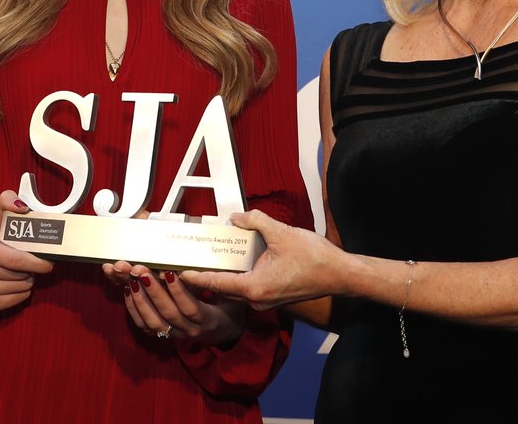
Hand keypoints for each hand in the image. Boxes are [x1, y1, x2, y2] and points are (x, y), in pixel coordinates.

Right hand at [0, 190, 53, 311]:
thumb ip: (7, 201)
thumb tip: (22, 206)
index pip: (16, 260)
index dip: (37, 261)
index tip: (49, 260)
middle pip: (20, 274)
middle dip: (33, 269)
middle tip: (35, 262)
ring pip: (21, 287)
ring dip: (29, 279)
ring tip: (23, 270)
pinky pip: (17, 300)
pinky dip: (23, 291)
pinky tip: (17, 282)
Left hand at [102, 261, 244, 344]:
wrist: (224, 332)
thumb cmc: (229, 308)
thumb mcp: (231, 296)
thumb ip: (219, 283)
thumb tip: (205, 261)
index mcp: (208, 320)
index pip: (190, 307)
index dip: (178, 291)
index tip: (167, 272)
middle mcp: (190, 330)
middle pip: (168, 314)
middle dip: (154, 292)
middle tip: (142, 272)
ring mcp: (176, 334)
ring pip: (154, 323)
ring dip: (141, 301)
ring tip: (132, 281)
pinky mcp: (166, 334)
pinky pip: (146, 327)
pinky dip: (135, 310)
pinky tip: (130, 291)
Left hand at [181, 209, 347, 309]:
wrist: (341, 275)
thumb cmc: (316, 259)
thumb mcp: (282, 233)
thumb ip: (256, 222)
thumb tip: (237, 217)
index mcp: (255, 288)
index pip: (215, 283)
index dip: (194, 276)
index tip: (176, 271)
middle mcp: (256, 299)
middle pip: (222, 287)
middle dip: (204, 274)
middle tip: (187, 260)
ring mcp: (264, 301)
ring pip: (234, 287)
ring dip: (221, 275)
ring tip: (206, 258)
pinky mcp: (272, 296)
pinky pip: (247, 287)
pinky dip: (236, 276)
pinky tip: (233, 261)